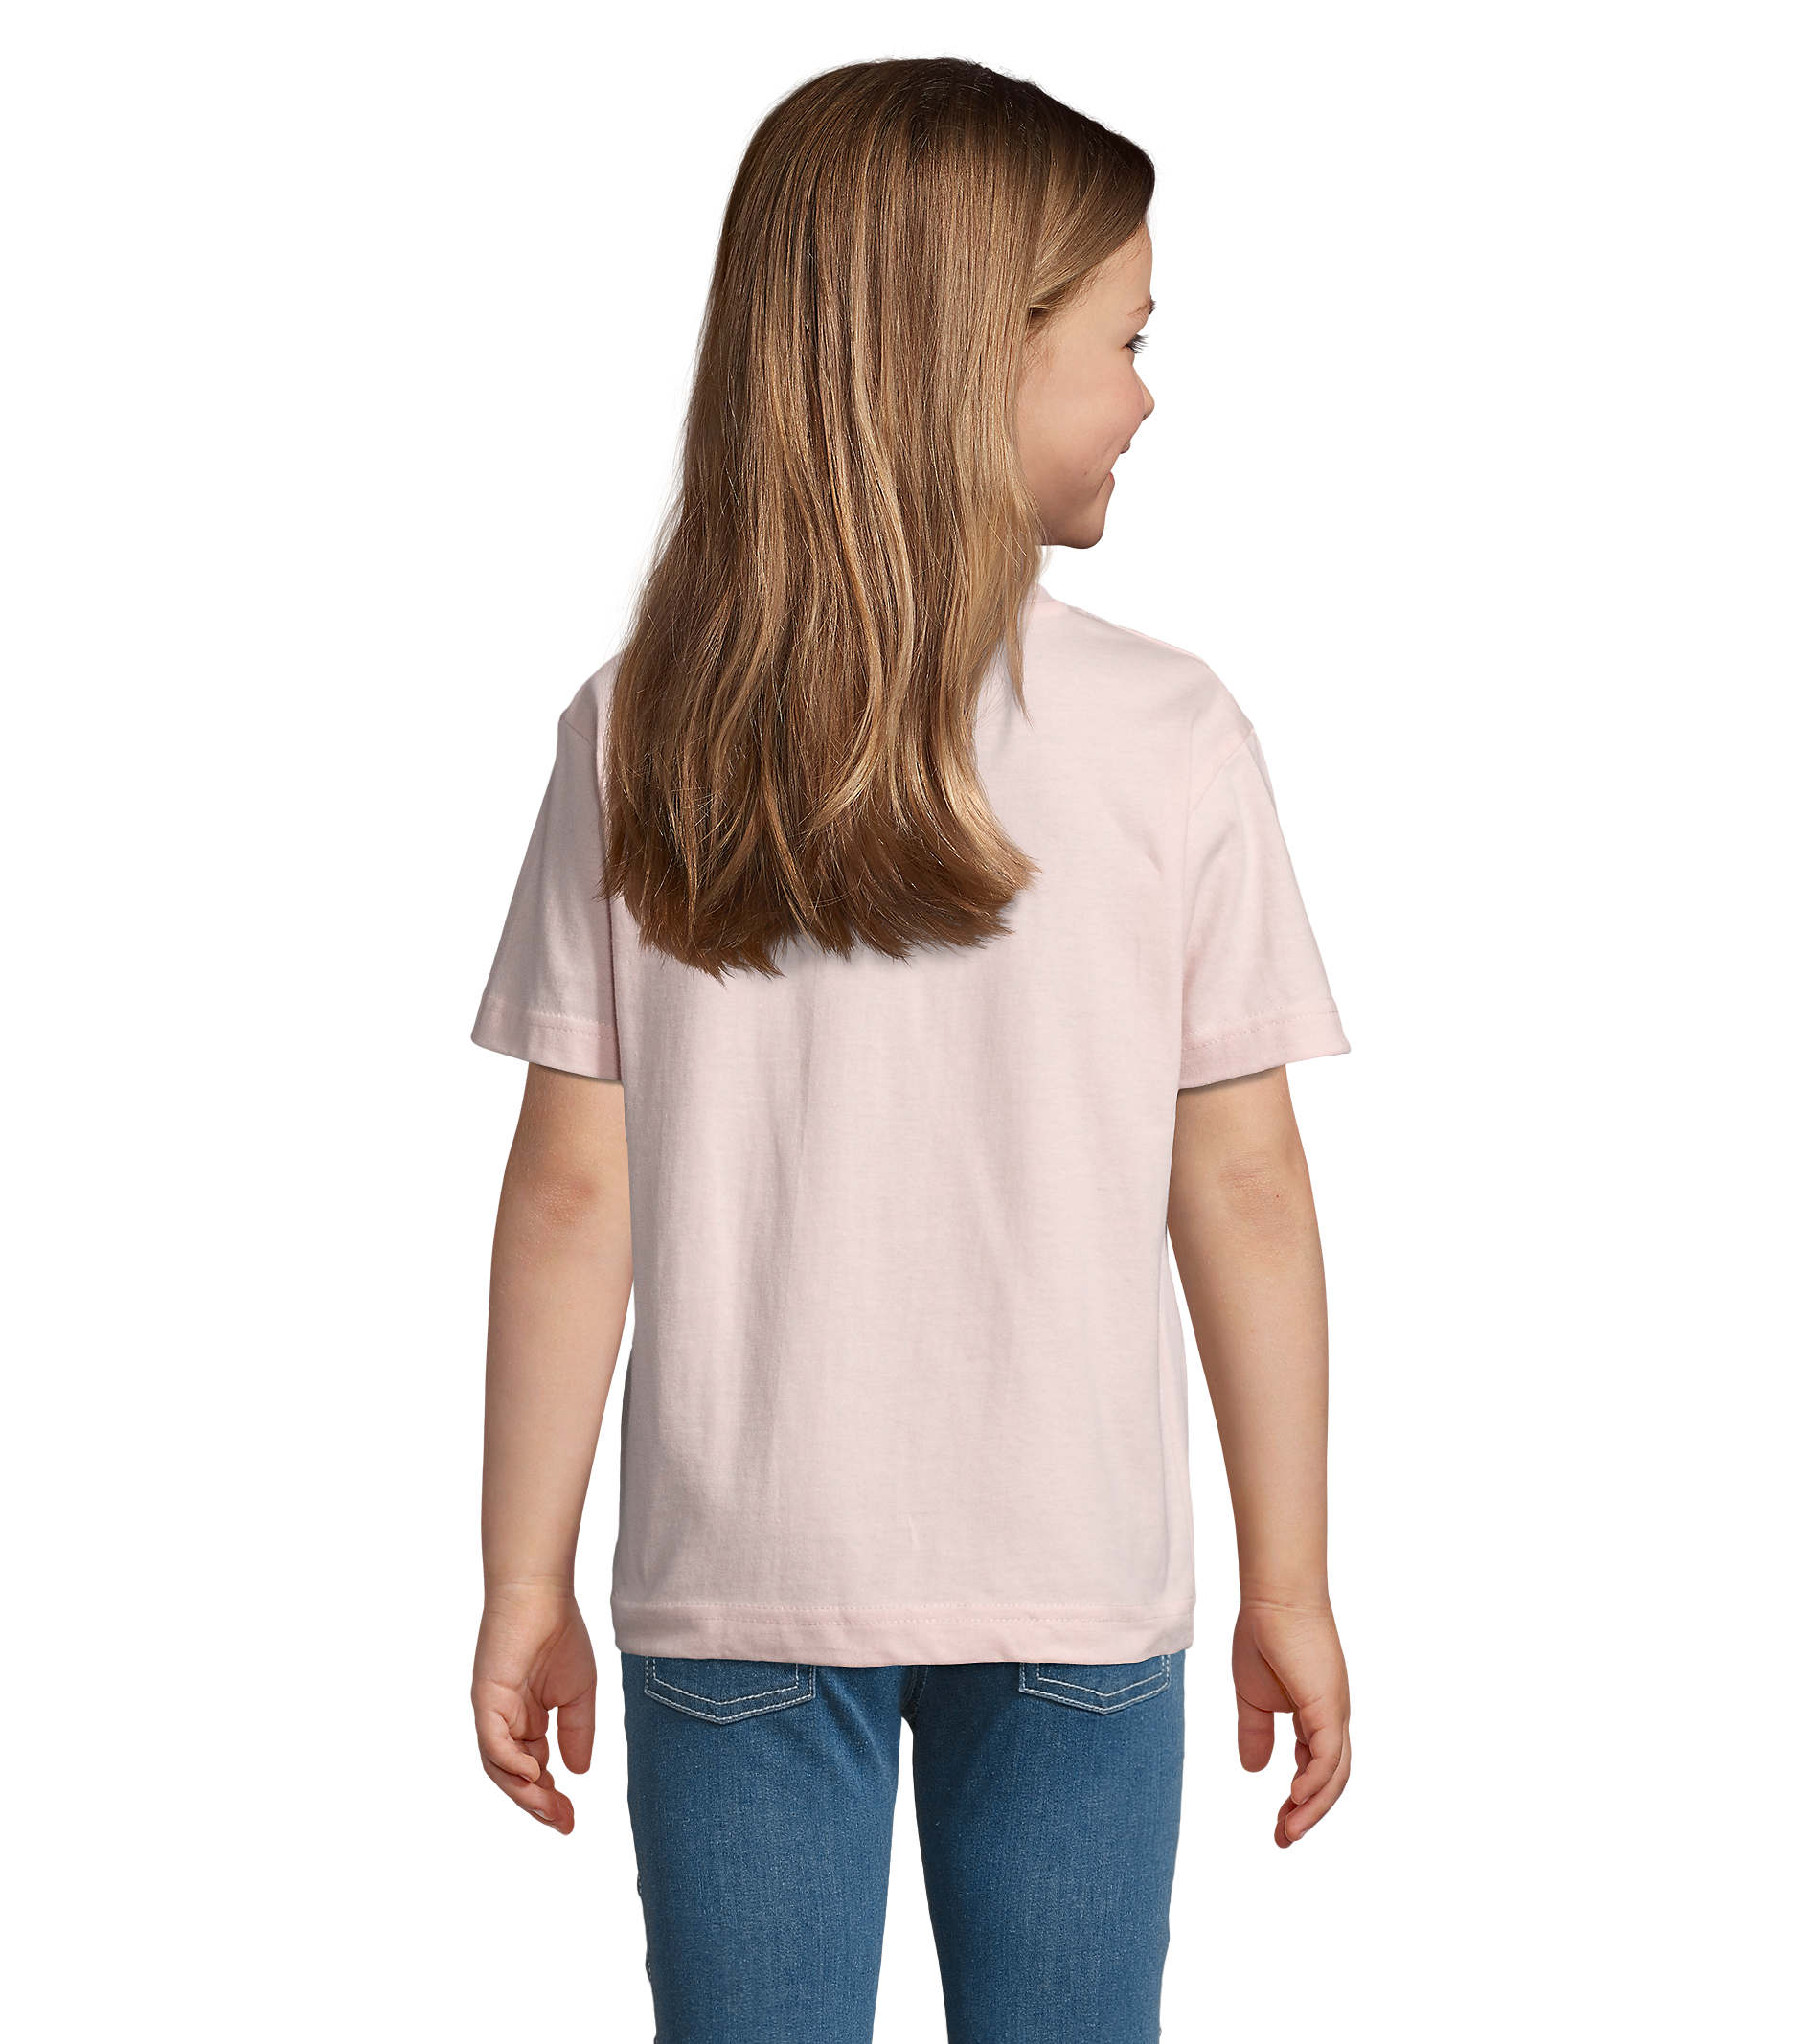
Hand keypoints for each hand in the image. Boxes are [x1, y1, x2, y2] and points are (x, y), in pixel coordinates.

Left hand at [472, 1582, 596, 1833]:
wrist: (541, 1594)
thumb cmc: (559, 1633)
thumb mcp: (578, 1693)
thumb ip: (577, 1732)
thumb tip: (578, 1773)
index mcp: (526, 1721)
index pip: (534, 1771)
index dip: (551, 1798)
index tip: (572, 1820)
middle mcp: (505, 1722)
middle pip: (514, 1777)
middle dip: (538, 1804)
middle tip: (563, 1823)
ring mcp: (493, 1712)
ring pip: (500, 1767)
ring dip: (523, 1792)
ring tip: (550, 1808)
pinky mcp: (486, 1699)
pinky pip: (492, 1742)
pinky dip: (510, 1763)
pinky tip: (534, 1774)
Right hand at [1231, 1595, 1351, 1846]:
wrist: (1273, 1598)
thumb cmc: (1264, 1635)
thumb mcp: (1252, 1696)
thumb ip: (1255, 1732)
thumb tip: (1255, 1771)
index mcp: (1315, 1715)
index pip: (1315, 1768)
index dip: (1299, 1799)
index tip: (1279, 1826)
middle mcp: (1332, 1719)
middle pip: (1330, 1780)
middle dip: (1309, 1814)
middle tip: (1283, 1840)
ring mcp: (1334, 1713)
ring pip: (1334, 1775)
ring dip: (1312, 1808)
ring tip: (1288, 1832)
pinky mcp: (1329, 1706)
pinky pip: (1328, 1756)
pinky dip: (1316, 1782)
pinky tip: (1297, 1798)